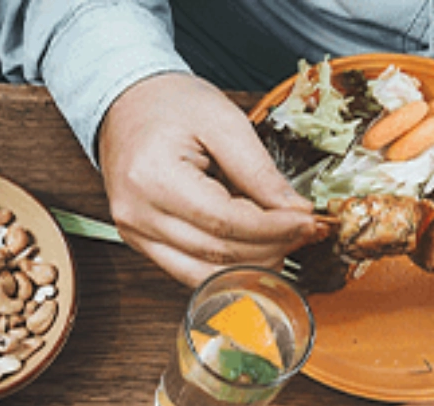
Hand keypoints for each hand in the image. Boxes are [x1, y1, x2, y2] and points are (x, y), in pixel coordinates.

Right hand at [99, 73, 325, 286]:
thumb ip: (259, 169)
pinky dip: (222, 269)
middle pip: (214, 251)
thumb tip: (294, 209)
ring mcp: (135, 234)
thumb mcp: (223, 121)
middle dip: (266, 248)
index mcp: (154, 178)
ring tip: (282, 248)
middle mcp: (137, 215)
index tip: (307, 221)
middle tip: (303, 234)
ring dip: (247, 268)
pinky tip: (250, 256)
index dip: (271, 227)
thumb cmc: (169, 105)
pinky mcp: (140, 243)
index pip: (223, 220)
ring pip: (200, 272)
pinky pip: (184, 270)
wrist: (126, 106)